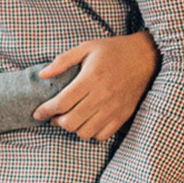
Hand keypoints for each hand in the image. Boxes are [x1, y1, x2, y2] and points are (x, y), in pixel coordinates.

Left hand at [33, 30, 158, 141]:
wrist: (147, 57)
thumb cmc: (113, 50)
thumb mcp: (86, 47)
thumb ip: (62, 61)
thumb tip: (42, 74)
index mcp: (90, 78)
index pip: (61, 103)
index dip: (45, 111)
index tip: (36, 113)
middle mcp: (102, 96)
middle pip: (71, 121)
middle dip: (56, 122)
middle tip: (53, 116)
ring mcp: (114, 109)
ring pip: (85, 132)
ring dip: (72, 129)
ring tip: (69, 119)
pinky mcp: (124, 116)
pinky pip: (102, 135)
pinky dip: (90, 133)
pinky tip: (86, 122)